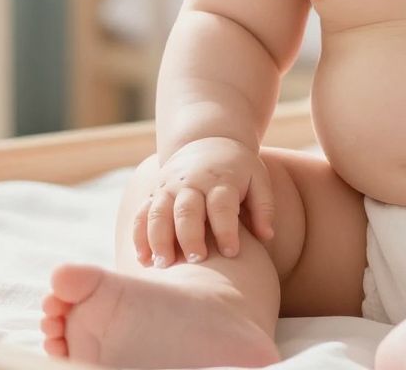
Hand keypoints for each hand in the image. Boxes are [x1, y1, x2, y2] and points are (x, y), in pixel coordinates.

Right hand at [132, 137, 273, 267]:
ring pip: (158, 212)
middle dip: (190, 236)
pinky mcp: (154, 193)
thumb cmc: (238, 169)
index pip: (222, 205)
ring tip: (163, 264)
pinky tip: (143, 260)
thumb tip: (267, 236)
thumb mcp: (258, 179)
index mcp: (221, 180)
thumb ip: (264, 207)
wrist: (207, 141)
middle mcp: (191, 183)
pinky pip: (141, 214)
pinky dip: (139, 236)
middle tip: (196, 261)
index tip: (231, 253)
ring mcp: (169, 187)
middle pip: (187, 210)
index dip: (226, 229)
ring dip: (158, 238)